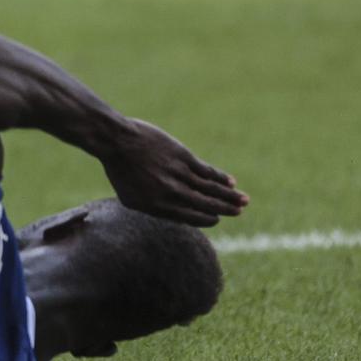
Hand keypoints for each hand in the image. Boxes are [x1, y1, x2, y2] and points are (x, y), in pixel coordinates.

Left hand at [101, 120, 247, 226]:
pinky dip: (221, 178)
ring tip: (244, 201)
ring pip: (210, 189)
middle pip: (205, 204)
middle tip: (239, 212)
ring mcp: (178, 175)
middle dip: (224, 209)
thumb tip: (176, 214)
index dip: (206, 219)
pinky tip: (231, 182)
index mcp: (157, 206)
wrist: (116, 141)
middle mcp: (171, 193)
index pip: (190, 217)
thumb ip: (153, 207)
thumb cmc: (120, 169)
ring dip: (230, 196)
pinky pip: (207, 171)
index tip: (217, 219)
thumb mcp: (130, 197)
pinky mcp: (183, 157)